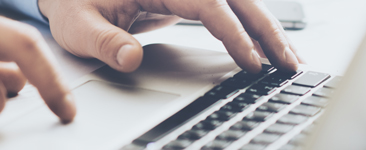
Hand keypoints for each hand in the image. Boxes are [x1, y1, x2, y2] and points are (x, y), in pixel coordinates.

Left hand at [39, 0, 304, 72]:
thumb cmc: (74, 2)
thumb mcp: (78, 24)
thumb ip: (104, 41)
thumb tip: (130, 57)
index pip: (209, 4)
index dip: (233, 33)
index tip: (251, 61)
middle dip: (268, 30)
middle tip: (290, 64)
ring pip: (240, 1)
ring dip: (268, 29)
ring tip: (291, 61)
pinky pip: (230, 7)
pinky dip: (252, 26)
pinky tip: (269, 47)